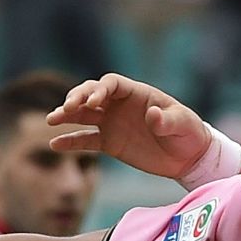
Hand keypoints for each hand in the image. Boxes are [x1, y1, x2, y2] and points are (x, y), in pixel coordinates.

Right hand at [46, 73, 213, 180]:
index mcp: (136, 93)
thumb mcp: (183, 124)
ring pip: (83, 115)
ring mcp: (112, 123)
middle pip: (91, 94)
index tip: (93, 101)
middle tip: (66, 108)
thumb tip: (153, 116)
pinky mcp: (110, 143)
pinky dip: (71, 141)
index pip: (111, 83)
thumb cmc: (189, 133)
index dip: (99, 89)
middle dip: (77, 98)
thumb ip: (167, 120)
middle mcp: (120, 105)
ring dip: (67, 115)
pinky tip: (55, 144)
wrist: (189, 157)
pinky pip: (86, 140)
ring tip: (51, 120)